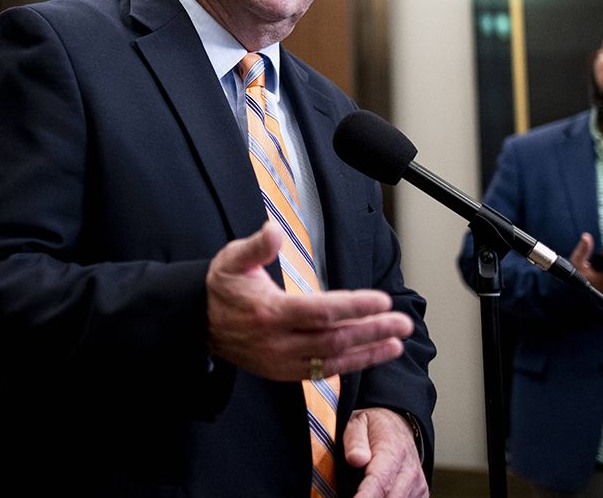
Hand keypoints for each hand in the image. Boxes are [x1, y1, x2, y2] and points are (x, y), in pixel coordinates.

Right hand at [206, 222, 413, 380]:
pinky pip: (323, 372)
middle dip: (372, 330)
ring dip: (368, 352)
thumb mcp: (232, 259)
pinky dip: (351, 364)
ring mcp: (281, 362)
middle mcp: (278, 342)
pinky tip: (372, 354)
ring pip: (333, 360)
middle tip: (402, 322)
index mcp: (269, 312)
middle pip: (334, 339)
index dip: (355, 307)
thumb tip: (273, 230)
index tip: (382, 300)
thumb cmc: (222, 287)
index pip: (321, 311)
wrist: (200, 324)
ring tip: (397, 341)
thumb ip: (256, 246)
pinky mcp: (284, 373)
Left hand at [346, 408, 427, 496]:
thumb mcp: (357, 424)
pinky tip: (377, 493)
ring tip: (363, 491)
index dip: (365, 496)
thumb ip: (355, 441)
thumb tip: (356, 459)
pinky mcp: (421, 494)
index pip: (380, 481)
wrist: (398, 427)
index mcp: (393, 451)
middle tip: (355, 494)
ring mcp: (417, 485)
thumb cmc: (374, 428)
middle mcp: (409, 470)